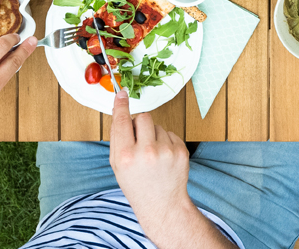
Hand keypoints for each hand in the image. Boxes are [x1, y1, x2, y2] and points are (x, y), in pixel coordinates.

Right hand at [110, 88, 195, 228]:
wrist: (162, 204)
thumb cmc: (136, 184)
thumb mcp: (117, 166)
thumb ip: (117, 139)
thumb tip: (119, 110)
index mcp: (125, 156)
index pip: (122, 122)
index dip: (121, 105)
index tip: (122, 93)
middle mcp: (146, 152)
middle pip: (143, 117)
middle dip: (140, 124)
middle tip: (139, 140)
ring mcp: (166, 151)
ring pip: (158, 126)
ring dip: (154, 135)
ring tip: (152, 155)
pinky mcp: (181, 151)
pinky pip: (171, 134)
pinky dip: (166, 142)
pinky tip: (163, 158)